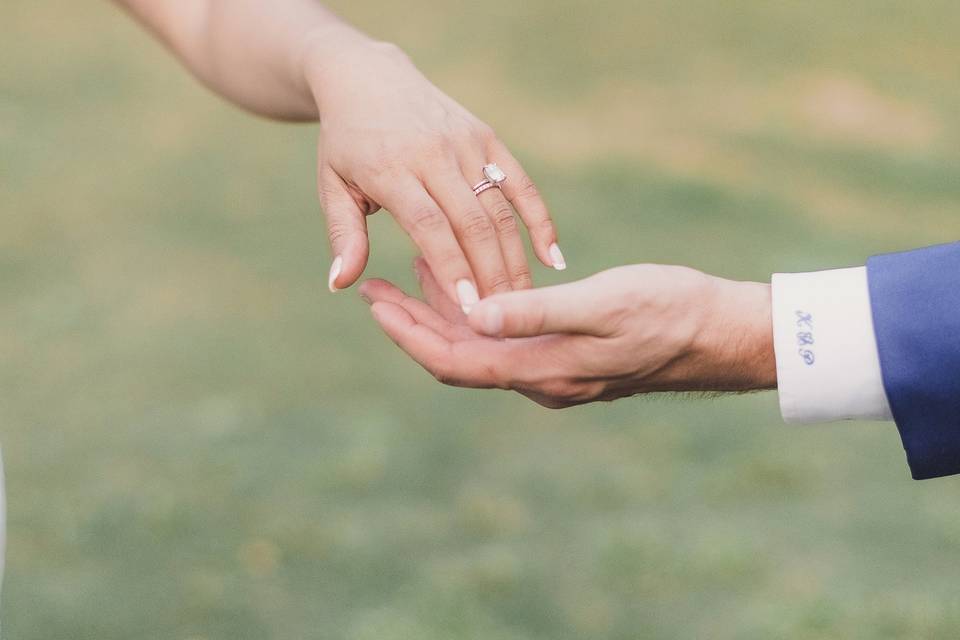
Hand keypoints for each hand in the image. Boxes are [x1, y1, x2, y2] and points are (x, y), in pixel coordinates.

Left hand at [304, 36, 562, 308]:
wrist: (368, 76)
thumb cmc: (346, 143)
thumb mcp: (332, 185)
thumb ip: (344, 235)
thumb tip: (340, 284)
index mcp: (392, 168)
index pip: (429, 224)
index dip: (452, 266)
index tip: (469, 308)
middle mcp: (434, 154)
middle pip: (472, 221)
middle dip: (490, 274)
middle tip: (504, 322)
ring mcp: (465, 143)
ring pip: (500, 207)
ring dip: (515, 257)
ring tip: (524, 301)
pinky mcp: (487, 138)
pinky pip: (521, 183)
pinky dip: (540, 220)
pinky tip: (552, 258)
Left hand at [360, 259, 776, 407]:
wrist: (721, 333)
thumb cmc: (669, 312)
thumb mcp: (603, 305)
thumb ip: (535, 313)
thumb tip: (471, 315)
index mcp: (543, 369)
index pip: (455, 360)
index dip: (408, 332)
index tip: (373, 302)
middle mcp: (542, 379)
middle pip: (458, 356)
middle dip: (412, 323)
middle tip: (373, 288)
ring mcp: (556, 369)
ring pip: (481, 346)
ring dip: (443, 313)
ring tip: (408, 273)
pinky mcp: (569, 354)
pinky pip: (508, 338)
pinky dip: (481, 311)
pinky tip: (472, 281)